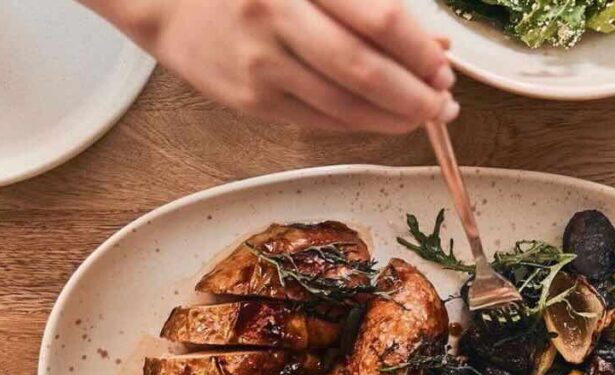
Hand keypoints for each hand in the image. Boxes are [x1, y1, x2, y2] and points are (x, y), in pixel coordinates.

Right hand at [83, 0, 457, 132]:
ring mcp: (262, 65)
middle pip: (366, 70)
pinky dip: (360, 123)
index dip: (421, 50)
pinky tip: (382, 119)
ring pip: (346, 106)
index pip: (380, 18)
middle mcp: (278, 18)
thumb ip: (371, 4)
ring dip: (394, 118)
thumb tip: (435, 43)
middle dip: (416, 95)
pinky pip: (321, 120)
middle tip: (444, 105)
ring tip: (423, 116)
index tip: (444, 67)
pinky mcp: (253, 102)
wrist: (169, 3)